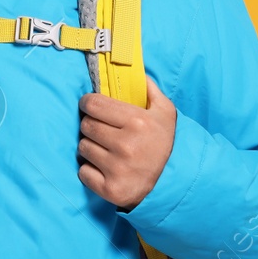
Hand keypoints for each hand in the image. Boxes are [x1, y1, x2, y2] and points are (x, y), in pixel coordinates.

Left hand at [77, 76, 176, 209]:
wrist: (174, 181)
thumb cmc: (164, 142)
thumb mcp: (164, 112)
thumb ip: (148, 88)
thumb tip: (132, 69)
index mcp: (138, 121)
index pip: (93, 104)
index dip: (88, 103)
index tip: (91, 106)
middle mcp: (127, 145)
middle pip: (86, 125)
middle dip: (92, 125)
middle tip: (104, 130)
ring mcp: (118, 169)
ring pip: (83, 148)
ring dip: (91, 147)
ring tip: (107, 150)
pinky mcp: (110, 189)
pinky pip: (83, 172)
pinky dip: (90, 170)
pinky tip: (105, 168)